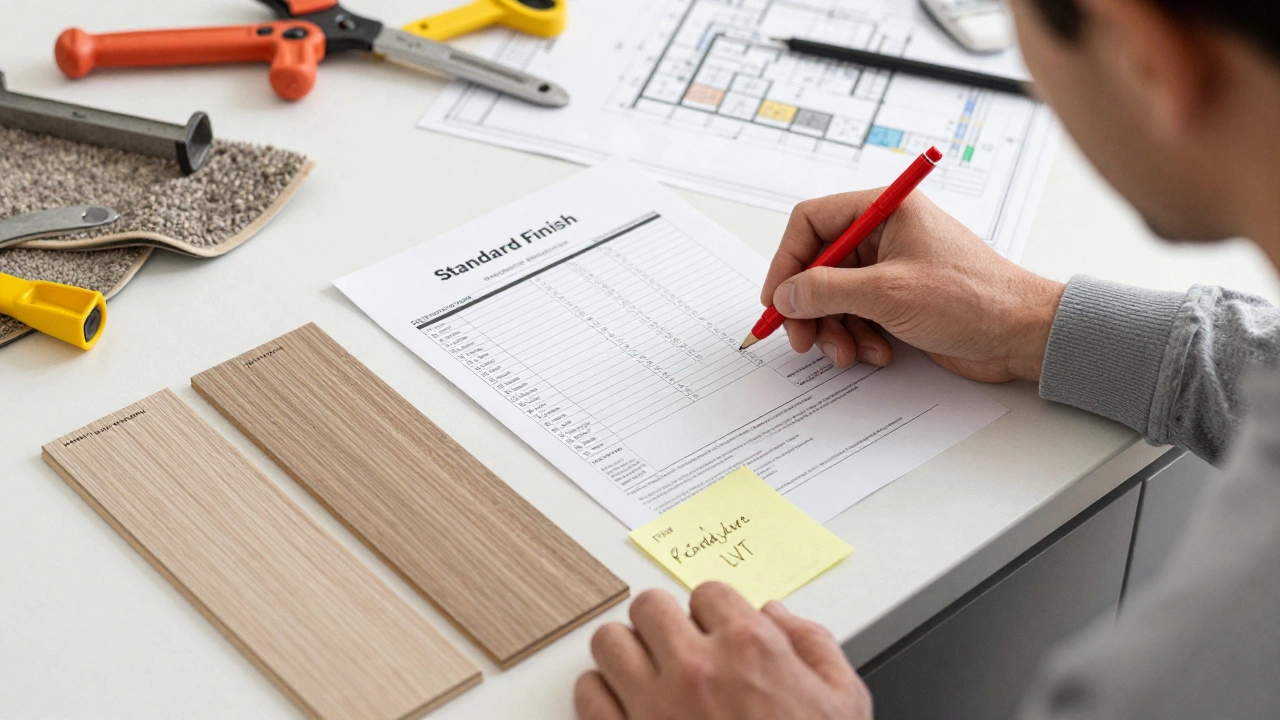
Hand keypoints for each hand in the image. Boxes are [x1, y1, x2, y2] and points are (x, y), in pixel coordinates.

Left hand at [574, 583, 872, 719]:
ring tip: (643, 671)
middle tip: (674, 645)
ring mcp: (653, 704)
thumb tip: (780, 615)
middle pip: (649, 606)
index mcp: (749, 647)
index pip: (707, 593)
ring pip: (609, 641)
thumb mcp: (843, 703)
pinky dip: (600, 696)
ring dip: (625, 653)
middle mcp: (695, 667)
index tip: (713, 631)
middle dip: (662, 623)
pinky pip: (587, 693)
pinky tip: (623, 706)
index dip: (712, 613)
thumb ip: (814, 646)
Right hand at [762, 190, 1065, 382]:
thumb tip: (786, 294)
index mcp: (886, 210)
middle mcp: (885, 234)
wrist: (1022, 335)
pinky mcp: (898, 300)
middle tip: (802, 338)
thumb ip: (827, 290)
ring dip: (834, 329)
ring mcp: (891, 268)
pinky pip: (856, 316)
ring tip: (847, 353)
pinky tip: (877, 353)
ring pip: (834, 297)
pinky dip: (857, 338)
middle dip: (809, 306)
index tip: (777, 297)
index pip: (812, 221)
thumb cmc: (974, 299)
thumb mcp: (888, 293)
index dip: (787, 260)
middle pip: (818, 265)